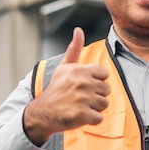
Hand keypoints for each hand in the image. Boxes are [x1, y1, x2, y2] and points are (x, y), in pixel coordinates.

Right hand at [23, 27, 109, 145]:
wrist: (42, 113)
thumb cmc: (56, 89)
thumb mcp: (64, 67)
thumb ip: (74, 48)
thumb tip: (78, 30)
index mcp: (79, 70)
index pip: (104, 74)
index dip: (96, 81)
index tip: (84, 86)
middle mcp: (81, 82)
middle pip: (106, 90)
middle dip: (96, 96)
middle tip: (81, 98)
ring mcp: (82, 99)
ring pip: (104, 104)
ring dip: (94, 108)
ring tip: (80, 107)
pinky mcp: (82, 115)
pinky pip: (99, 118)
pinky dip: (91, 120)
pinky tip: (80, 116)